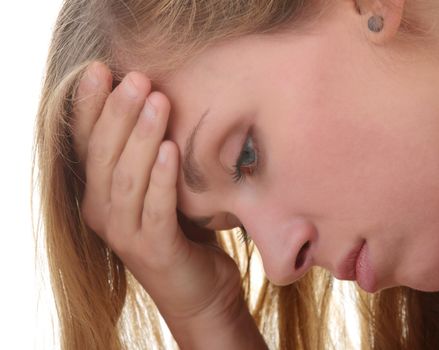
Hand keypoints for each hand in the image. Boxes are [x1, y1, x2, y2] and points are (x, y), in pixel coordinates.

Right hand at [71, 61, 241, 323]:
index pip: (86, 143)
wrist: (198, 289)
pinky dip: (163, 179)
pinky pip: (156, 209)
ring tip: (158, 100)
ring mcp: (124, 234)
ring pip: (126, 178)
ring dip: (142, 137)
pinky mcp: (154, 251)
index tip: (100, 69)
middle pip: (103, 155)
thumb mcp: (158, 186)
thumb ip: (150, 153)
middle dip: (119, 113)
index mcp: (98, 192)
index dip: (89, 106)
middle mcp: (102, 212)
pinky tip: (173, 150)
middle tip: (138, 78)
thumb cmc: (181, 228)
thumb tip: (157, 95)